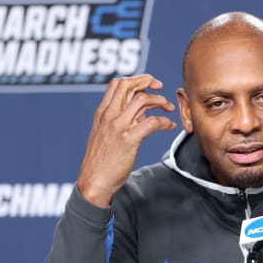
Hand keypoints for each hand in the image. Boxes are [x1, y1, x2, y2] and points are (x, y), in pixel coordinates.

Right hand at [77, 74, 176, 206]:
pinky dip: (164, 120)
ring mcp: (118, 127)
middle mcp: (109, 116)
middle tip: (161, 88)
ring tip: (169, 108)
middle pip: (129, 85)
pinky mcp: (128, 139)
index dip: (136, 79)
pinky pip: (151, 122)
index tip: (149, 84)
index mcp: (102, 113)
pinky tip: (169, 125)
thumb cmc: (102, 162)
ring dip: (160, 101)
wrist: (94, 182)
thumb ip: (121, 120)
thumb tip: (141, 111)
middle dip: (148, 81)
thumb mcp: (106, 135)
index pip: (117, 84)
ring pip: (142, 100)